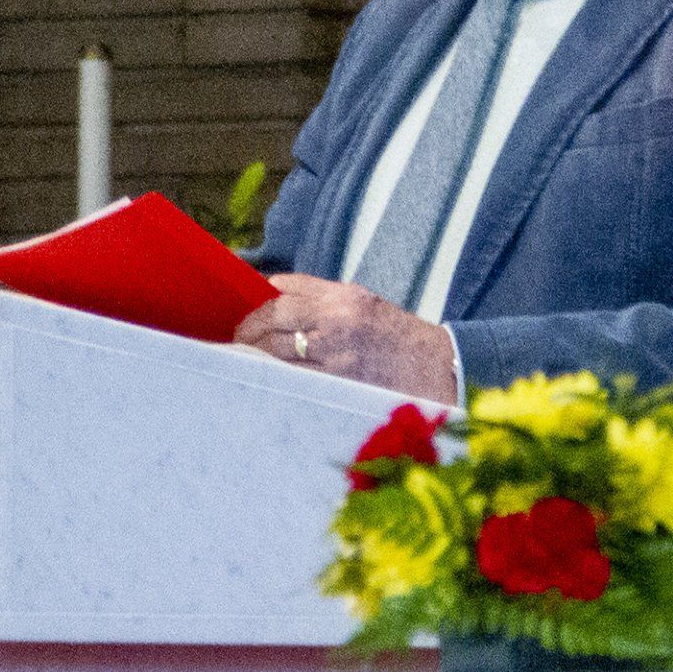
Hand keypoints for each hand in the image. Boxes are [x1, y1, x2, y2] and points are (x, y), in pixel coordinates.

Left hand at [234, 274, 457, 402]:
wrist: (436, 368)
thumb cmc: (397, 335)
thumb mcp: (363, 302)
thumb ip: (320, 296)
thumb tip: (272, 292)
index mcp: (345, 296)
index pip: (286, 290)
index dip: (257, 300)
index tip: (243, 309)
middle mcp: (340, 320)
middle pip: (276, 317)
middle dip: (249, 328)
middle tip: (236, 337)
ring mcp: (338, 353)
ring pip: (278, 350)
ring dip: (254, 353)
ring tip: (243, 356)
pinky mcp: (339, 381)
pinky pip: (293, 377)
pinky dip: (274, 375)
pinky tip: (263, 375)